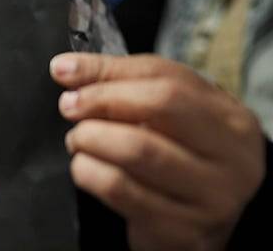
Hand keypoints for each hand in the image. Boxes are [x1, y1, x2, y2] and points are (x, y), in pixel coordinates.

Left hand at [51, 53, 264, 250]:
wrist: (200, 226)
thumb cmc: (179, 158)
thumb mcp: (167, 115)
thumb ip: (119, 81)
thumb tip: (65, 67)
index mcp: (231, 120)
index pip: (167, 78)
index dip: (109, 73)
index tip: (65, 72)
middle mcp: (232, 158)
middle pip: (159, 108)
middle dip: (102, 102)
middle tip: (70, 107)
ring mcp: (211, 198)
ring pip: (137, 150)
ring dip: (90, 139)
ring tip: (78, 139)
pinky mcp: (181, 230)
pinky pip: (121, 190)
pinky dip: (89, 173)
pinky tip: (84, 168)